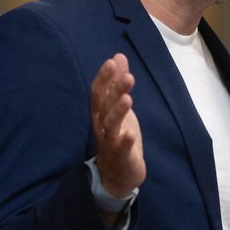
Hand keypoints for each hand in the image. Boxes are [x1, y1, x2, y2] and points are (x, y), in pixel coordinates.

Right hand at [90, 53, 144, 197]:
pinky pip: (120, 148)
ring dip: (118, 112)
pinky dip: (124, 141)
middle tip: (127, 77)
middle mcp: (101, 124)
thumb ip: (117, 82)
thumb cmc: (118, 135)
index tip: (112, 62)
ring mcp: (110, 141)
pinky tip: (130, 133)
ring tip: (128, 99)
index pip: (99, 91)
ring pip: (111, 124)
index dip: (104, 77)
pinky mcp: (121, 155)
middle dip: (114, 90)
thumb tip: (118, 56)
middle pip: (105, 105)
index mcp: (101, 111)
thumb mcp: (119, 106)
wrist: (118, 173)